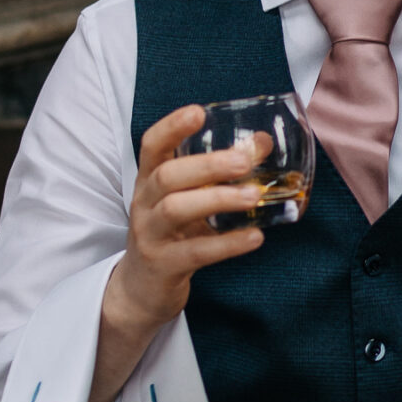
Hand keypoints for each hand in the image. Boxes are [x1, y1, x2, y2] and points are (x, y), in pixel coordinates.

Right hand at [85, 105, 267, 401]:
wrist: (140, 289)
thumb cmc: (172, 234)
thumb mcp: (189, 200)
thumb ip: (218, 174)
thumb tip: (261, 143)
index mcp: (148, 181)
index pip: (151, 146)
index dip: (173, 127)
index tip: (199, 112)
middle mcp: (144, 204)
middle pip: (168, 176)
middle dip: (207, 164)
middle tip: (244, 160)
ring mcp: (150, 235)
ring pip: (176, 210)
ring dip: (218, 200)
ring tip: (254, 196)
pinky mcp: (164, 266)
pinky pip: (196, 252)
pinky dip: (228, 244)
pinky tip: (256, 237)